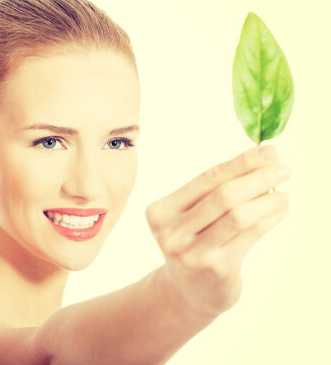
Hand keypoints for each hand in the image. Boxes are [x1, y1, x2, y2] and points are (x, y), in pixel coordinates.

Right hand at [145, 145, 290, 318]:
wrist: (186, 292)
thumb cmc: (193, 243)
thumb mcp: (191, 216)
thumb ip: (215, 191)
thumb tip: (262, 160)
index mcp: (159, 212)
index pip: (206, 179)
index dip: (240, 163)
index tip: (267, 150)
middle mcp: (171, 232)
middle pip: (223, 196)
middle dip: (257, 178)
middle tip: (283, 168)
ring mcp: (192, 253)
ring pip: (238, 216)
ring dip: (267, 200)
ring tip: (284, 192)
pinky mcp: (216, 269)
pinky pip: (250, 236)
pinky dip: (269, 219)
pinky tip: (280, 210)